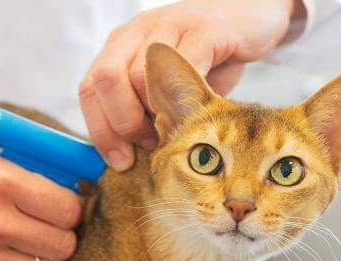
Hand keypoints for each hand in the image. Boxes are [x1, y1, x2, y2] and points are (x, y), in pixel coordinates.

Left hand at [80, 0, 303, 170]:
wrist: (251, 19)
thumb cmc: (207, 59)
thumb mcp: (168, 87)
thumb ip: (145, 113)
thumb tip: (128, 158)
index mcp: (120, 47)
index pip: (89, 89)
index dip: (101, 131)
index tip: (121, 162)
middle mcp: (136, 32)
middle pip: (105, 80)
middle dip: (123, 124)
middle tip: (149, 143)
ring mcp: (168, 27)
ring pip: (139, 76)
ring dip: (154, 116)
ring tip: (174, 131)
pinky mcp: (204, 30)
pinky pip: (183, 68)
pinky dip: (186, 100)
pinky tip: (197, 113)